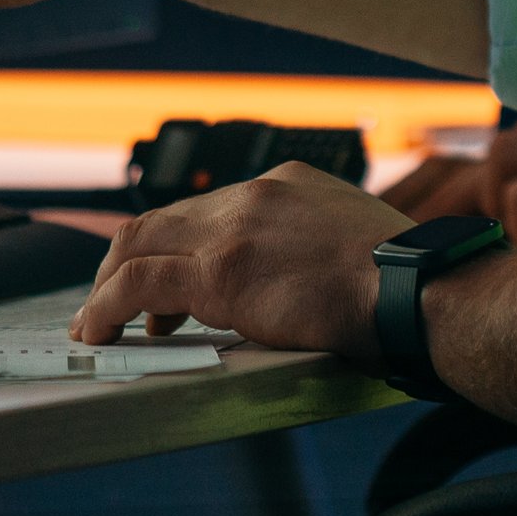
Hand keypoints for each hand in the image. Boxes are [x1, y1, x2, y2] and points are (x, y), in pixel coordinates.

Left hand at [73, 163, 413, 350]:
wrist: (418, 289)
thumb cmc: (405, 281)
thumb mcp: (356, 240)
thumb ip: (315, 248)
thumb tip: (303, 283)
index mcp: (288, 183)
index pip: (207, 207)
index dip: (174, 244)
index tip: (166, 281)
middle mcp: (255, 194)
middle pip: (160, 219)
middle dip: (126, 263)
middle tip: (114, 304)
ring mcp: (233, 228)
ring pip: (137, 245)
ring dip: (106, 286)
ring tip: (98, 324)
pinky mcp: (219, 270)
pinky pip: (136, 284)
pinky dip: (105, 307)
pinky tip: (98, 332)